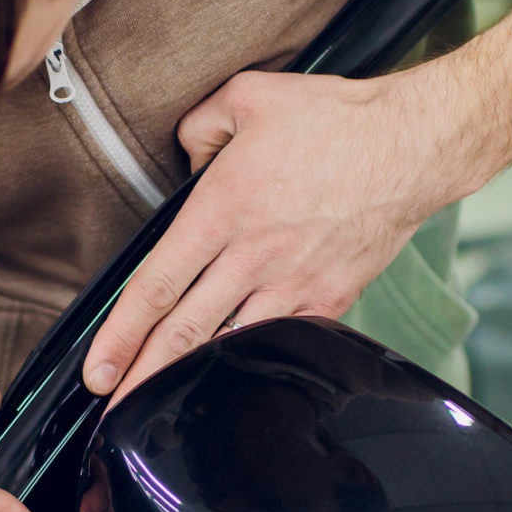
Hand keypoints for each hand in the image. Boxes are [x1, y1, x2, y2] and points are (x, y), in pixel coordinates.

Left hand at [83, 68, 486, 402]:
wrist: (414, 145)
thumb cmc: (336, 119)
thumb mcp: (249, 97)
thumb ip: (198, 126)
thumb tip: (186, 155)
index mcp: (221, 210)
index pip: (155, 285)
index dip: (120, 334)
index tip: (97, 368)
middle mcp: (252, 255)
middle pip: (183, 332)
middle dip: (141, 379)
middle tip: (112, 413)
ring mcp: (293, 283)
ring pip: (228, 345)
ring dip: (189, 383)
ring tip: (160, 415)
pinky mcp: (329, 297)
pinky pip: (281, 341)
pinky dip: (251, 365)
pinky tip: (230, 386)